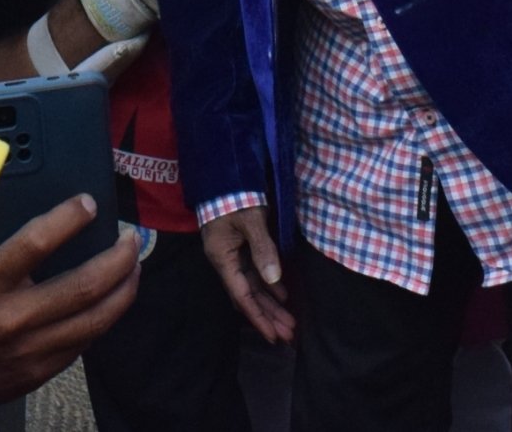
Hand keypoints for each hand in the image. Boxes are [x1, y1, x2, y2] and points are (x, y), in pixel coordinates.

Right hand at [0, 195, 139, 405]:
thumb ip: (8, 246)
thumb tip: (54, 224)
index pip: (36, 242)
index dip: (69, 218)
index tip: (89, 203)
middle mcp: (10, 318)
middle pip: (83, 287)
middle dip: (119, 258)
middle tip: (131, 239)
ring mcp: (27, 352)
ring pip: (95, 321)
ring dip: (124, 290)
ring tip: (132, 268)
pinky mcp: (37, 374)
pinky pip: (83, 344)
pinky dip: (101, 318)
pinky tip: (108, 302)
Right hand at [201, 204, 294, 342]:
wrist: (224, 175)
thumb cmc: (235, 196)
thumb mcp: (251, 221)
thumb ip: (263, 249)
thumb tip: (274, 279)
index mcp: (222, 257)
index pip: (242, 295)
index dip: (258, 317)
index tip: (273, 336)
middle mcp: (226, 260)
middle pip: (248, 295)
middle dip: (268, 316)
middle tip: (289, 335)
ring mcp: (233, 254)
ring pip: (253, 286)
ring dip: (270, 304)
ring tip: (289, 322)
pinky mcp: (240, 247)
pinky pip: (255, 273)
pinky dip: (269, 286)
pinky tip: (283, 296)